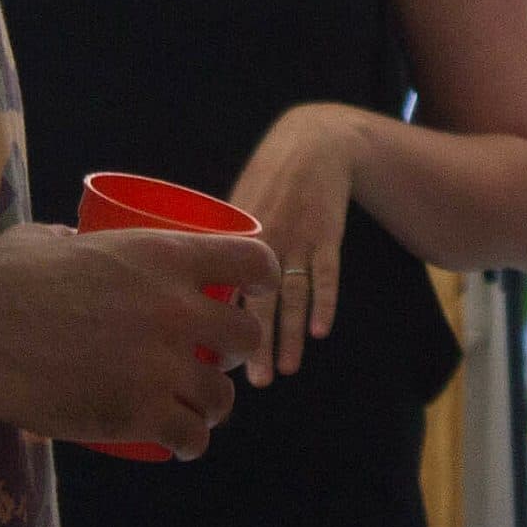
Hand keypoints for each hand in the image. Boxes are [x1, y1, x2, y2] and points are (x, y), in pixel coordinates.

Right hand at [0, 220, 279, 457]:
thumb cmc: (3, 279)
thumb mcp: (50, 238)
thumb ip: (71, 236)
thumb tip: (67, 236)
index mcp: (164, 255)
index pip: (251, 260)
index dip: (261, 276)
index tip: (256, 290)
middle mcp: (176, 308)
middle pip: (246, 335)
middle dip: (238, 350)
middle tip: (217, 358)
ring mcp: (161, 364)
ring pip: (223, 396)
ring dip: (214, 405)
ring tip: (198, 410)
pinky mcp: (139, 413)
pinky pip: (190, 436)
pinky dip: (191, 443)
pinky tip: (185, 445)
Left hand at [227, 104, 361, 383]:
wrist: (315, 144)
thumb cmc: (270, 179)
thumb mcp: (239, 205)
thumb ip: (221, 247)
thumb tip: (199, 296)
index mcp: (236, 235)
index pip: (221, 288)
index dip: (216, 325)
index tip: (211, 362)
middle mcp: (265, 239)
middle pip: (257, 300)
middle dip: (256, 344)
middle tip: (255, 381)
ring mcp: (298, 238)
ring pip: (292, 295)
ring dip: (290, 334)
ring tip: (287, 370)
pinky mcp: (327, 236)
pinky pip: (326, 274)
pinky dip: (326, 302)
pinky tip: (321, 330)